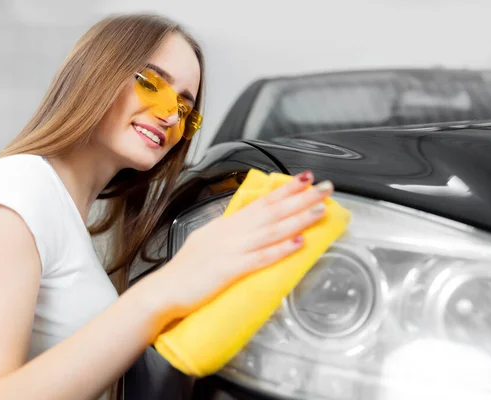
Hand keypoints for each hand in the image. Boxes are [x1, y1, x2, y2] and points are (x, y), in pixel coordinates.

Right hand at [156, 171, 332, 318]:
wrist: (164, 289)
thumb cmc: (186, 269)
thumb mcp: (207, 240)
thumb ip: (228, 230)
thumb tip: (248, 223)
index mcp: (226, 224)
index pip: (261, 202)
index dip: (285, 190)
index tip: (305, 179)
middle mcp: (230, 232)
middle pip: (271, 211)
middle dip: (300, 197)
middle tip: (326, 187)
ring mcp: (230, 249)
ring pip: (270, 230)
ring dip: (297, 219)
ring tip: (320, 209)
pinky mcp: (229, 270)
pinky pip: (260, 258)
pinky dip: (281, 249)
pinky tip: (299, 243)